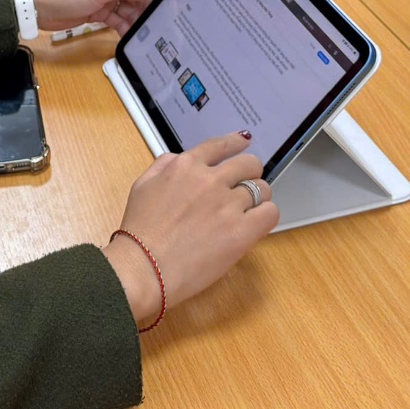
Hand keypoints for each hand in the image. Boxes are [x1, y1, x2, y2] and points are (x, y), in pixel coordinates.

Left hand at [28, 0, 161, 33]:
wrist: (38, 6)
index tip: (174, 4)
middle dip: (149, 7)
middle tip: (164, 23)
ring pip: (129, 9)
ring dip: (137, 19)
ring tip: (150, 33)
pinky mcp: (98, 12)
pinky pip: (118, 19)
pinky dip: (124, 26)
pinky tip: (133, 35)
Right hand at [103, 131, 278, 327]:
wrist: (143, 267)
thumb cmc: (139, 232)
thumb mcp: (142, 186)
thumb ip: (163, 165)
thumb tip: (180, 158)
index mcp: (185, 167)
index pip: (221, 145)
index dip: (236, 142)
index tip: (244, 142)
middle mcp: (210, 180)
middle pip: (249, 164)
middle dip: (249, 173)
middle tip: (245, 187)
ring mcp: (227, 205)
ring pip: (262, 188)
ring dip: (258, 197)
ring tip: (250, 210)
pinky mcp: (241, 231)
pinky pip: (270, 212)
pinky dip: (266, 215)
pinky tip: (256, 223)